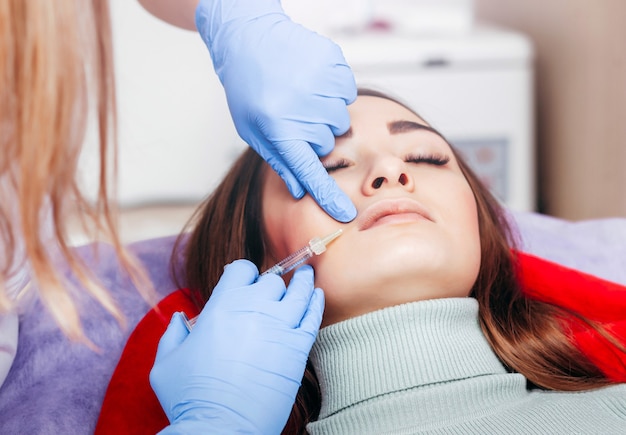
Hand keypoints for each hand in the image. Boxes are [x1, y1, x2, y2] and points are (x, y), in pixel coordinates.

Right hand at [150, 260, 323, 433]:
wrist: (221, 428)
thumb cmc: (189, 399)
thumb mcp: (165, 363)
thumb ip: (173, 335)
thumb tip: (179, 318)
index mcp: (222, 306)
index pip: (242, 269)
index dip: (244, 272)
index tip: (247, 279)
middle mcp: (253, 309)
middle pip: (271, 281)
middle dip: (271, 284)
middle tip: (274, 289)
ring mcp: (279, 327)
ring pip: (299, 291)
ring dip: (303, 281)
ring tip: (307, 275)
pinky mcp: (297, 348)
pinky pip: (313, 316)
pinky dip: (316, 302)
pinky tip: (317, 296)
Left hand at [196, 0, 356, 221]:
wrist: (250, 37)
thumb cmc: (248, 86)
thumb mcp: (253, 128)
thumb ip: (279, 158)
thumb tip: (300, 189)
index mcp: (278, 127)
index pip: (309, 171)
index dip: (328, 196)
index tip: (344, 214)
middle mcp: (302, 107)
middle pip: (328, 142)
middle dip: (314, 135)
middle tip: (294, 115)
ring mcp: (320, 83)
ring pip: (341, 119)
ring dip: (325, 113)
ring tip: (301, 94)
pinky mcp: (333, 63)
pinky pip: (347, 91)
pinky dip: (334, 90)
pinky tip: (312, 79)